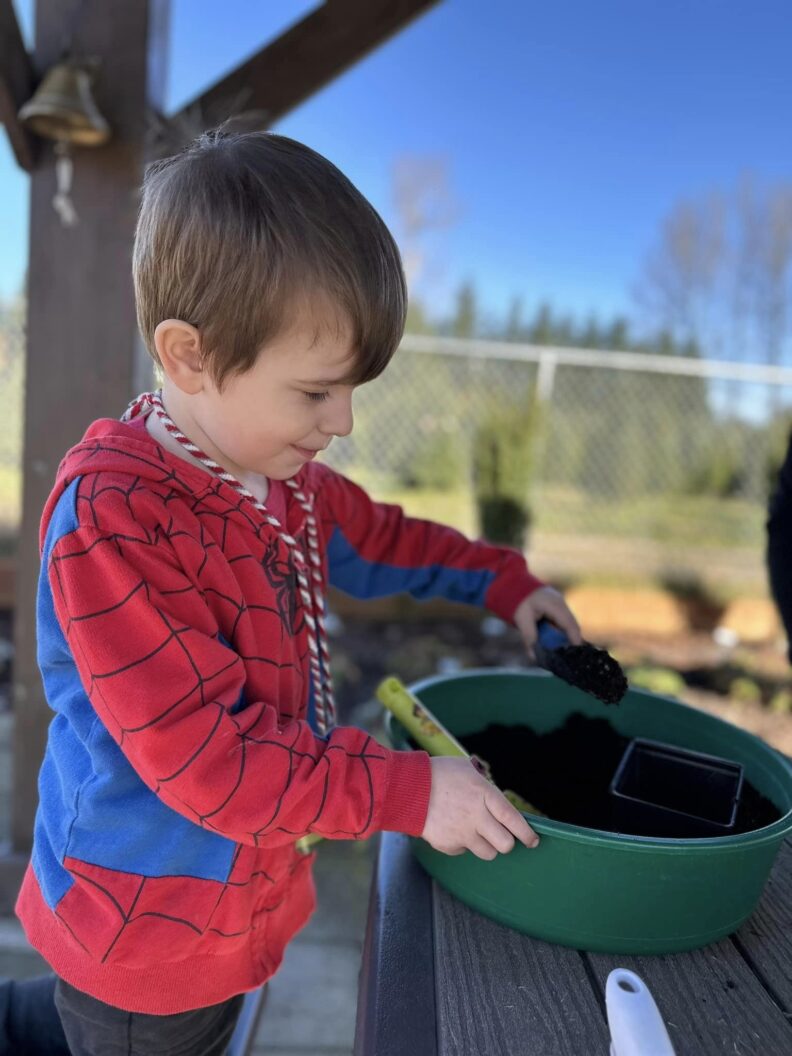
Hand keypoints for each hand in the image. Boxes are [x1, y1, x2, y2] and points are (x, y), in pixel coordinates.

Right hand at [421, 757, 538, 859]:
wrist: (406, 787)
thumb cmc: (437, 773)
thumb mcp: (466, 769)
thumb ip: (484, 784)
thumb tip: (496, 800)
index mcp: (484, 795)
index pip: (514, 820)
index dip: (527, 834)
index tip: (532, 840)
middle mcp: (476, 816)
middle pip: (505, 844)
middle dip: (506, 841)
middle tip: (501, 835)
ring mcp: (462, 833)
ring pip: (488, 853)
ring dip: (486, 844)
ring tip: (475, 831)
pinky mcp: (448, 845)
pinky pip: (464, 851)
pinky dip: (462, 844)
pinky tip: (453, 829)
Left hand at [514, 586, 581, 655]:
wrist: (512, 584)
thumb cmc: (517, 601)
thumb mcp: (522, 619)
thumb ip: (529, 637)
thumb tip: (534, 656)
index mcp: (555, 605)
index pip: (570, 625)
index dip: (574, 640)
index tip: (575, 653)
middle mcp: (561, 603)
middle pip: (571, 625)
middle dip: (570, 640)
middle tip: (567, 655)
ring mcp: (559, 603)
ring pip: (567, 623)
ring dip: (563, 635)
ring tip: (559, 649)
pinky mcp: (555, 606)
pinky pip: (561, 620)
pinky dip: (558, 630)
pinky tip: (553, 639)